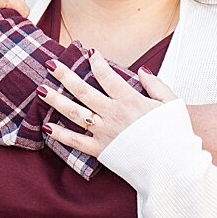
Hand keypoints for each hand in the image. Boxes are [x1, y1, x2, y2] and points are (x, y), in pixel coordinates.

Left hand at [39, 53, 176, 157]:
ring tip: (41, 89)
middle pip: (83, 90)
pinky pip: (76, 142)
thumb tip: (141, 71)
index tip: (90, 53)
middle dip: (65, 75)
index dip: (97, 62)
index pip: (107, 76)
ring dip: (56, 100)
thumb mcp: (172, 102)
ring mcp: (104, 132)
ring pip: (74, 113)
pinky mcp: (101, 150)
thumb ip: (156, 85)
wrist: (172, 165)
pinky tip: (46, 127)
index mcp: (130, 100)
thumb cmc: (175, 133)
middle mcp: (113, 114)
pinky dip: (60, 135)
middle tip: (51, 63)